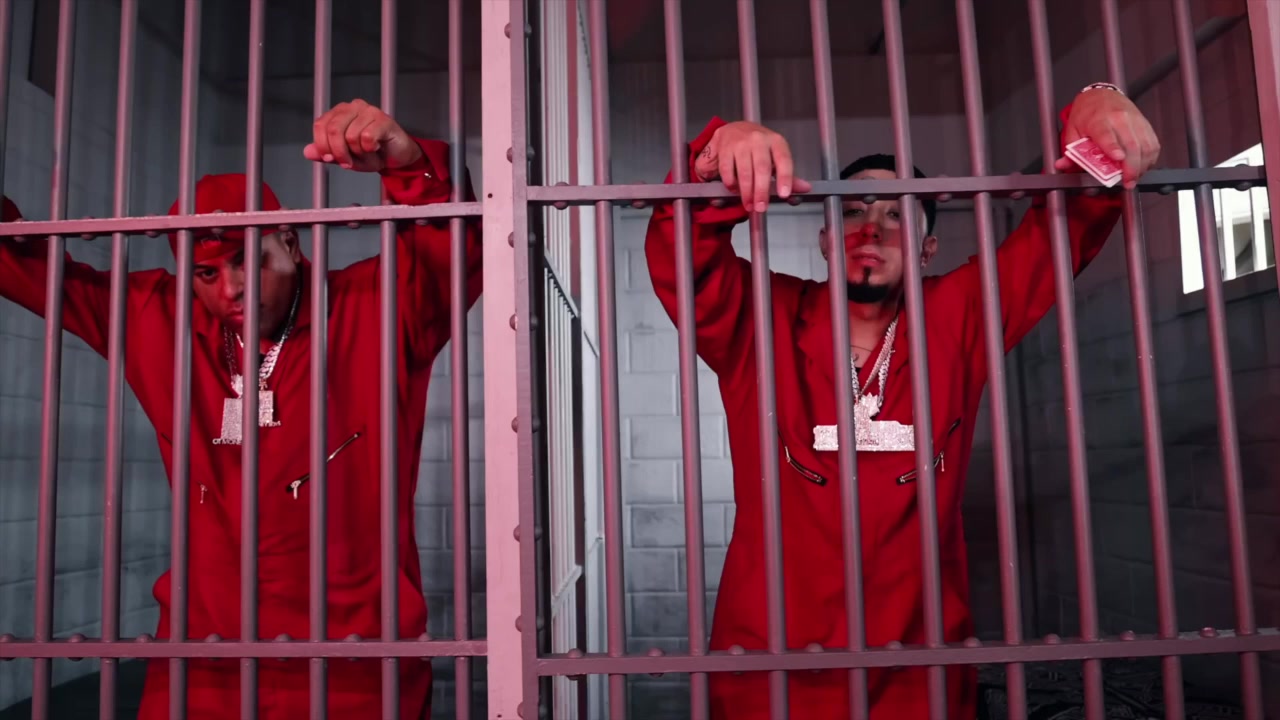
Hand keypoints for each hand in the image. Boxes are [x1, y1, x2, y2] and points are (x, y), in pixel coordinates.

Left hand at [304, 99, 422, 172]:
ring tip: (367, 154)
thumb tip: (307, 152)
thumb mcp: (345, 157)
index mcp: (339, 113)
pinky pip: (367, 137)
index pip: (320, 125)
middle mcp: (352, 107)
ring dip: (358, 153)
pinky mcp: (383, 119)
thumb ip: (326, 154)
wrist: (396, 157)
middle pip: (334, 130)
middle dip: (339, 152)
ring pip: (351, 136)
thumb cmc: (372, 154)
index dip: (322, 146)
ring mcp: (369, 111)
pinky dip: (370, 150)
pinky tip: (376, 148)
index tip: (330, 159)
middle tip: (348, 163)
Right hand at [694, 121, 811, 211]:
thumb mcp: (775, 156)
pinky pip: (728, 171)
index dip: (785, 178)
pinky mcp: (725, 148)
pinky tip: (735, 190)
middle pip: (762, 168)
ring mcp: (741, 143)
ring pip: (744, 171)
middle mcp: (759, 139)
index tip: (784, 194)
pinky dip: (731, 184)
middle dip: (761, 191)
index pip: (784, 160)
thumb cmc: (758, 145)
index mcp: (776, 142)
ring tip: (749, 205)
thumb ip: (788, 175)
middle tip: (761, 207)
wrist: (733, 128)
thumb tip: (805, 188)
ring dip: (746, 192)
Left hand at [1057, 88, 1160, 188]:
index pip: (1107, 134)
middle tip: (1128, 182)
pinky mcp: (1145, 124)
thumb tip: (1062, 165)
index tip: (1118, 158)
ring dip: (1142, 166)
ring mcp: (1135, 121)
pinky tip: (1143, 167)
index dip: (1113, 147)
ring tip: (1134, 178)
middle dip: (1132, 167)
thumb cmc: (1086, 114)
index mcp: (1098, 120)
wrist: (1101, 94)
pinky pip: (1153, 143)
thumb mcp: (1072, 130)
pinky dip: (1150, 158)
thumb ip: (1069, 151)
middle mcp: (1120, 119)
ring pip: (1145, 145)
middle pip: (1131, 144)